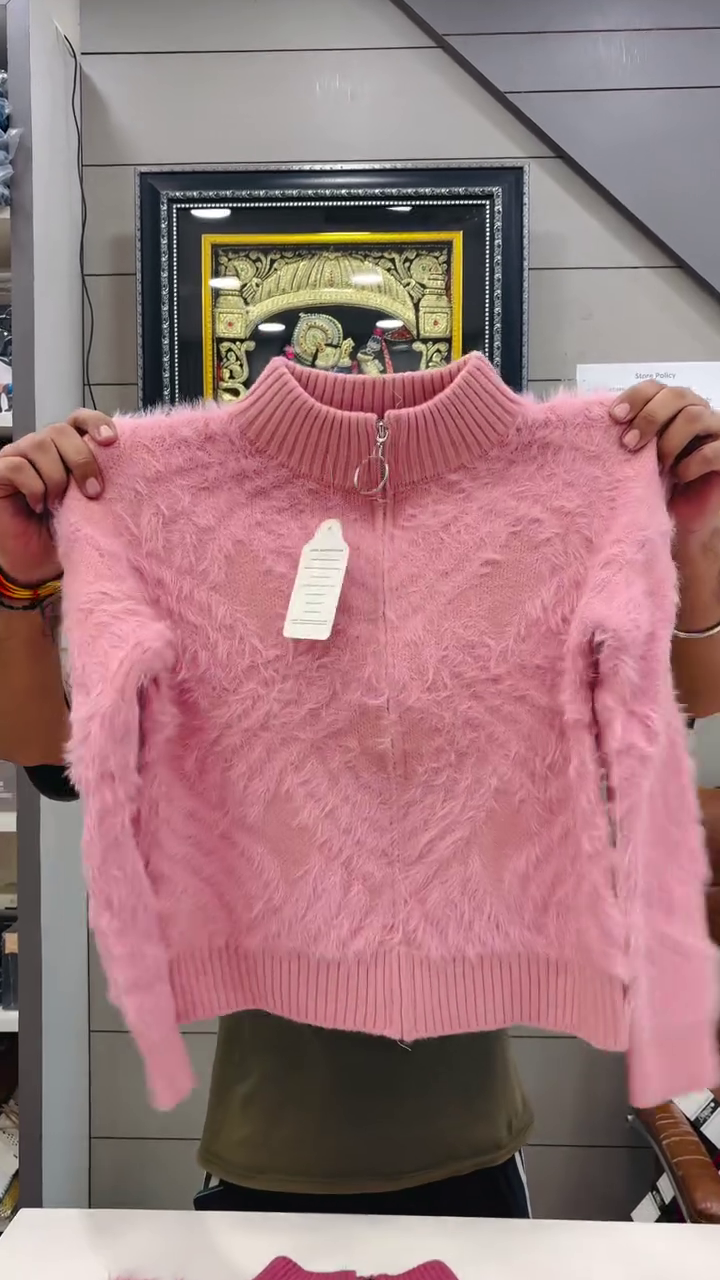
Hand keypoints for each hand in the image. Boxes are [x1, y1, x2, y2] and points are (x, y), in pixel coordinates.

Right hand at [0, 411, 116, 584]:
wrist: (34, 563)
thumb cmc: (61, 532)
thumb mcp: (88, 507)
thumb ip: (98, 482)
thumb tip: (125, 469)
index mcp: (65, 449)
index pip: (79, 419)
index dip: (95, 422)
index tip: (112, 440)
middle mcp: (41, 447)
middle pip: (61, 430)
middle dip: (82, 460)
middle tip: (94, 492)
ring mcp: (17, 457)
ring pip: (40, 445)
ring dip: (56, 477)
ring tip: (58, 504)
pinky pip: (18, 467)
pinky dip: (33, 487)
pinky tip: (37, 505)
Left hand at [610, 382, 719, 541]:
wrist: (685, 521)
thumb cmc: (662, 487)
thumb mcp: (641, 460)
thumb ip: (631, 437)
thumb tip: (603, 424)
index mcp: (674, 409)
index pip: (656, 387)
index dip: (635, 397)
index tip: (615, 417)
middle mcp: (698, 413)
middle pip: (677, 395)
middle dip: (649, 417)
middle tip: (629, 443)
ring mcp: (716, 432)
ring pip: (694, 417)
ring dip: (669, 441)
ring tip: (658, 466)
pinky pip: (712, 450)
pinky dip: (690, 464)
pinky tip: (679, 477)